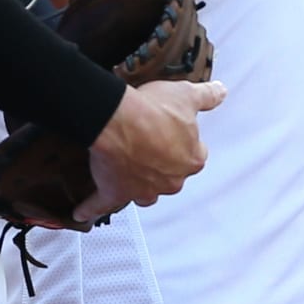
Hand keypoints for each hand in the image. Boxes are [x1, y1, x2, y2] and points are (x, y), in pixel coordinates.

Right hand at [77, 78, 226, 221]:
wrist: (119, 118)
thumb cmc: (153, 110)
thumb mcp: (185, 95)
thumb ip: (207, 96)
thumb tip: (222, 92)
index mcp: (191, 159)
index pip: (195, 154)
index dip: (183, 140)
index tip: (173, 130)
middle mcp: (170, 181)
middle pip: (170, 175)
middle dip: (161, 163)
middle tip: (148, 143)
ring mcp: (142, 190)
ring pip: (144, 192)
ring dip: (138, 183)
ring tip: (128, 169)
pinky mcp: (114, 192)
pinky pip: (101, 205)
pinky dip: (91, 208)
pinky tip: (82, 212)